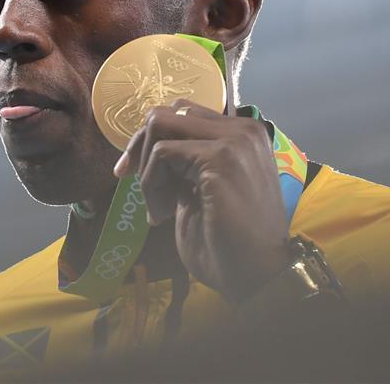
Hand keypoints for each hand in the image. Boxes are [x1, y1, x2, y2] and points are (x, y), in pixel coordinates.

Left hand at [113, 99, 289, 301]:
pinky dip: (151, 184)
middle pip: (166, 112)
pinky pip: (162, 153)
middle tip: (138, 187)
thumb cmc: (228, 241)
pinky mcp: (220, 158)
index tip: (134, 172)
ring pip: (160, 125)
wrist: (255, 275)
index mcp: (241, 134)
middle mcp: (242, 128)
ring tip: (158, 206)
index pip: (181, 112)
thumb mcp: (200, 187)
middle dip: (141, 149)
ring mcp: (234, 140)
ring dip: (147, 168)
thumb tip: (143, 147)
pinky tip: (162, 214)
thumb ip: (183, 162)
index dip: (151, 141)